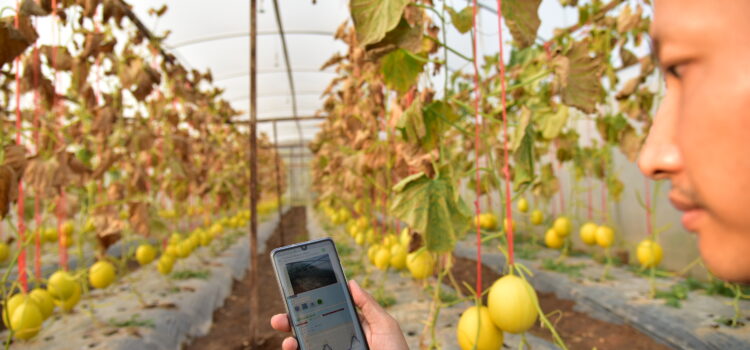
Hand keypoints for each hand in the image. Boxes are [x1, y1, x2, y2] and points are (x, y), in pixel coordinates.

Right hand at [270, 280, 408, 349]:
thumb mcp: (385, 325)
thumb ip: (368, 305)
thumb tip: (350, 282)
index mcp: (349, 325)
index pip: (324, 312)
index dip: (307, 304)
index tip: (294, 296)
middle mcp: (337, 340)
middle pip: (308, 329)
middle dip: (290, 322)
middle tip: (279, 320)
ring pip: (305, 346)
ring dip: (291, 342)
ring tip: (289, 342)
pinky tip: (295, 349)